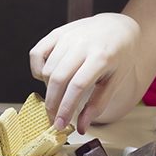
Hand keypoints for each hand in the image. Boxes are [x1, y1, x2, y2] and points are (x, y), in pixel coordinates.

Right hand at [29, 12, 139, 132]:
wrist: (118, 28)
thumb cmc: (119, 56)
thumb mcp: (116, 80)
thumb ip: (98, 104)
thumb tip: (81, 127)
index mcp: (102, 56)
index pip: (78, 85)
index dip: (66, 107)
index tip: (60, 124)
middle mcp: (83, 44)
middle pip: (58, 78)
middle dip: (53, 103)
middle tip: (53, 118)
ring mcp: (68, 36)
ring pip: (47, 68)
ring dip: (48, 89)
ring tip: (58, 96)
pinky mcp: (57, 33)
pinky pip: (37, 53)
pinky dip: (37, 69)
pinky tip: (47, 77)